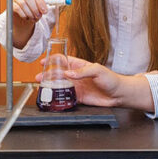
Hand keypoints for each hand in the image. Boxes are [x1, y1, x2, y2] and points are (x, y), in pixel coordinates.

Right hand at [11, 0, 53, 46]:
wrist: (25, 16)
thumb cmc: (34, 7)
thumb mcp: (42, 2)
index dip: (40, 1)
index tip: (45, 11)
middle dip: (35, 7)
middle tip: (39, 15)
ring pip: (23, 3)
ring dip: (30, 13)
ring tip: (34, 18)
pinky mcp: (11, 4)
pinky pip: (17, 8)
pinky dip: (24, 14)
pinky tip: (27, 17)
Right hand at [35, 55, 154, 110]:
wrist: (119, 95)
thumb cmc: (112, 79)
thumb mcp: (98, 70)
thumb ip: (83, 71)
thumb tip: (68, 73)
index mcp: (80, 65)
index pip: (63, 60)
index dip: (52, 60)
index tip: (43, 62)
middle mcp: (77, 76)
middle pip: (58, 74)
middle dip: (47, 75)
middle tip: (38, 78)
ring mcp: (77, 87)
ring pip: (60, 86)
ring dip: (51, 87)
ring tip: (42, 88)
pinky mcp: (79, 97)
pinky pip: (66, 97)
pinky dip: (58, 98)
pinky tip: (52, 98)